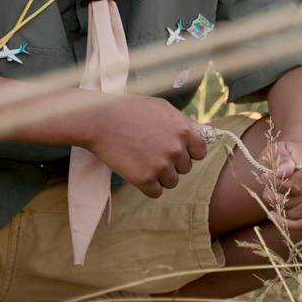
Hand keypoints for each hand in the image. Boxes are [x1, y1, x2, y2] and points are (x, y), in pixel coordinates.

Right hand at [86, 97, 208, 197]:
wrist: (100, 120)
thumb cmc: (130, 110)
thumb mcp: (162, 108)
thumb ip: (183, 122)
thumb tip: (200, 133)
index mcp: (184, 131)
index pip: (200, 152)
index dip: (188, 152)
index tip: (174, 151)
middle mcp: (176, 150)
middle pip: (185, 168)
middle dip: (171, 163)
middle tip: (152, 153)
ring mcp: (161, 166)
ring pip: (171, 182)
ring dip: (160, 176)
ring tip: (143, 162)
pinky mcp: (144, 179)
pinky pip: (156, 193)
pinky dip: (147, 186)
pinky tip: (137, 172)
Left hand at [262, 140, 301, 233]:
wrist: (301, 159)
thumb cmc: (289, 155)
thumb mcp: (282, 150)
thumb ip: (282, 159)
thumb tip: (283, 171)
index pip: (295, 184)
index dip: (277, 183)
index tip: (264, 176)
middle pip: (295, 200)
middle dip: (276, 196)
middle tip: (267, 189)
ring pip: (296, 213)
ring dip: (279, 208)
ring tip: (272, 197)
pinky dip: (288, 224)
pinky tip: (275, 217)